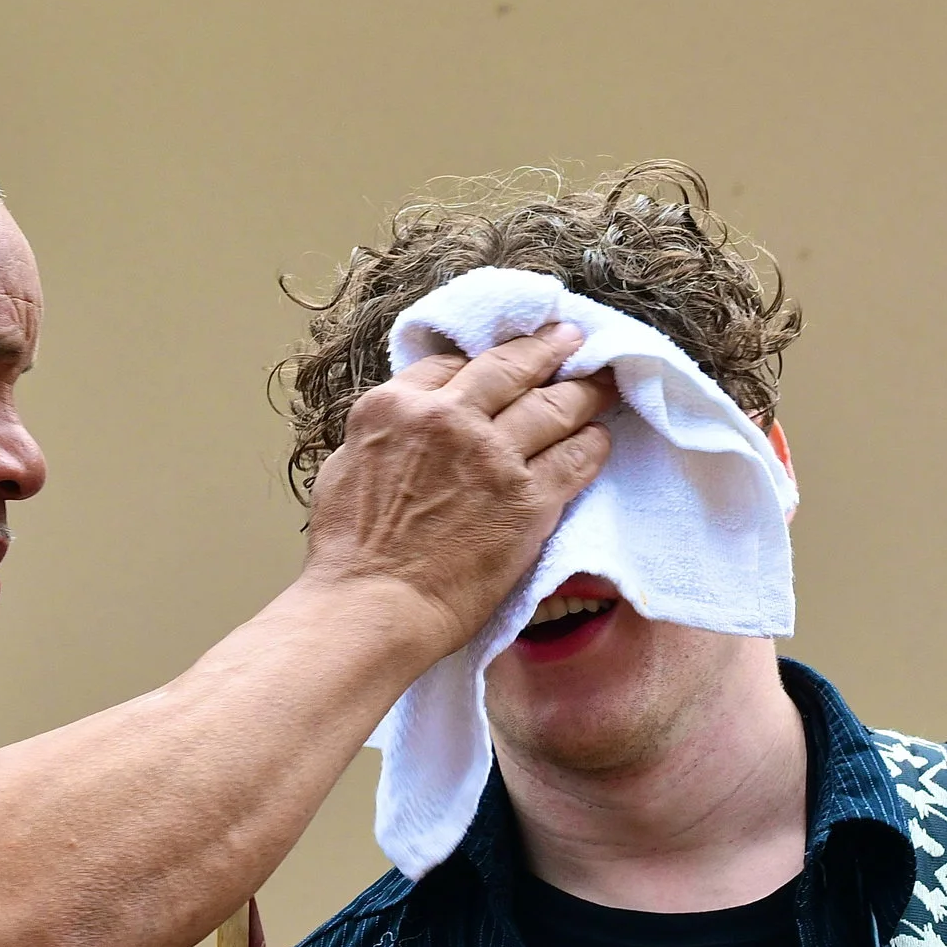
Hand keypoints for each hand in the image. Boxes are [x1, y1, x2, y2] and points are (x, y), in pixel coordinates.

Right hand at [300, 321, 612, 658]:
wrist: (372, 607)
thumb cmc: (349, 552)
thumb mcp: (344, 466)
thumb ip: (384, 436)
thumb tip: (406, 427)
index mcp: (395, 407)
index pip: (452, 365)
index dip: (484, 363)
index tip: (505, 363)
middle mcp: (448, 418)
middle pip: (510, 369)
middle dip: (547, 349)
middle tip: (571, 338)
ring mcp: (493, 456)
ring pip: (554, 406)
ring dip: (583, 391)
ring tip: (602, 382)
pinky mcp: (529, 499)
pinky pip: (576, 457)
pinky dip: (592, 445)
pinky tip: (599, 439)